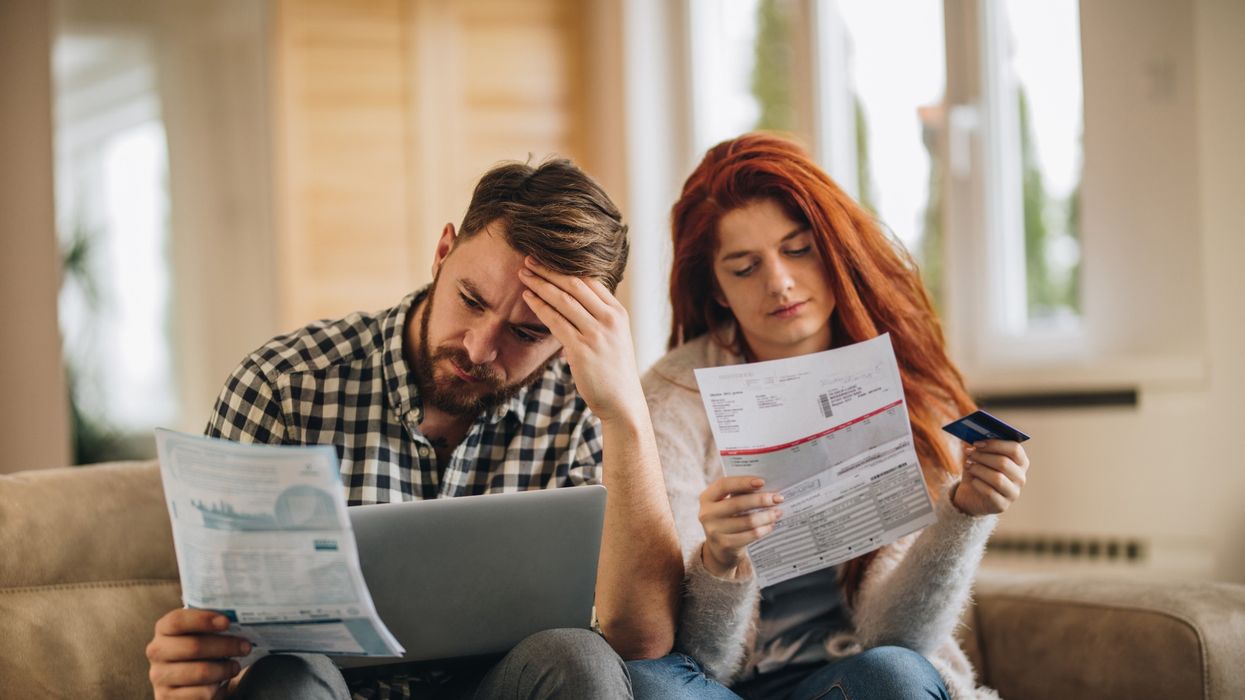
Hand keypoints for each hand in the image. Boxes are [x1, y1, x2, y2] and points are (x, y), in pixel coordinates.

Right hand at [146, 608, 251, 698]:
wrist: (188, 683)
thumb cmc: (201, 652)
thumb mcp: (202, 634)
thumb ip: (213, 624)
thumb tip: (238, 617)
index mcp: (164, 629)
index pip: (177, 620)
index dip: (203, 619)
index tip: (227, 622)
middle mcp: (157, 652)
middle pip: (194, 646)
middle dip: (225, 646)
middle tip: (245, 647)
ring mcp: (160, 677)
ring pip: (201, 672)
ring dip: (225, 669)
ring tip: (235, 667)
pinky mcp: (167, 698)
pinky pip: (201, 694)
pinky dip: (217, 690)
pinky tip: (219, 685)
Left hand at [518, 257, 644, 423]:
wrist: (622, 402)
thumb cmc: (614, 372)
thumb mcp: (613, 338)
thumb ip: (596, 320)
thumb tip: (572, 309)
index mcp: (618, 313)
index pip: (590, 280)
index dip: (566, 267)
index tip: (547, 259)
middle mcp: (610, 319)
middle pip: (575, 284)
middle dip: (549, 270)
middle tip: (529, 259)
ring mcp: (597, 333)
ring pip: (563, 299)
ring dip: (540, 284)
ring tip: (523, 274)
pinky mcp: (582, 349)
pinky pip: (556, 321)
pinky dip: (540, 306)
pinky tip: (527, 297)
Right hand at [699, 476, 783, 578]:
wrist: (718, 548)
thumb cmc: (727, 518)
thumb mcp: (726, 504)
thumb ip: (739, 493)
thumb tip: (766, 486)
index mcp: (707, 498)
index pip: (723, 485)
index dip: (743, 482)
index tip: (762, 482)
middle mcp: (707, 514)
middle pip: (737, 503)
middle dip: (761, 500)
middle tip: (778, 498)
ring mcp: (714, 531)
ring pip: (747, 521)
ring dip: (766, 516)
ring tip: (778, 512)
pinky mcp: (725, 545)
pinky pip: (751, 535)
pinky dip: (764, 529)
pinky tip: (771, 525)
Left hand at [951, 439, 1029, 515]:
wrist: (971, 495)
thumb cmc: (978, 471)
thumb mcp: (978, 456)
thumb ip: (978, 446)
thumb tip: (971, 435)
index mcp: (1020, 462)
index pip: (1015, 449)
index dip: (995, 444)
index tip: (977, 442)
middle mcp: (1021, 477)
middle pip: (1004, 463)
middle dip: (983, 456)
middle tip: (969, 453)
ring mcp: (1013, 493)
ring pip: (997, 478)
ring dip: (979, 469)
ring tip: (968, 465)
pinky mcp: (1002, 505)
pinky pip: (990, 493)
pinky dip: (978, 484)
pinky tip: (972, 480)